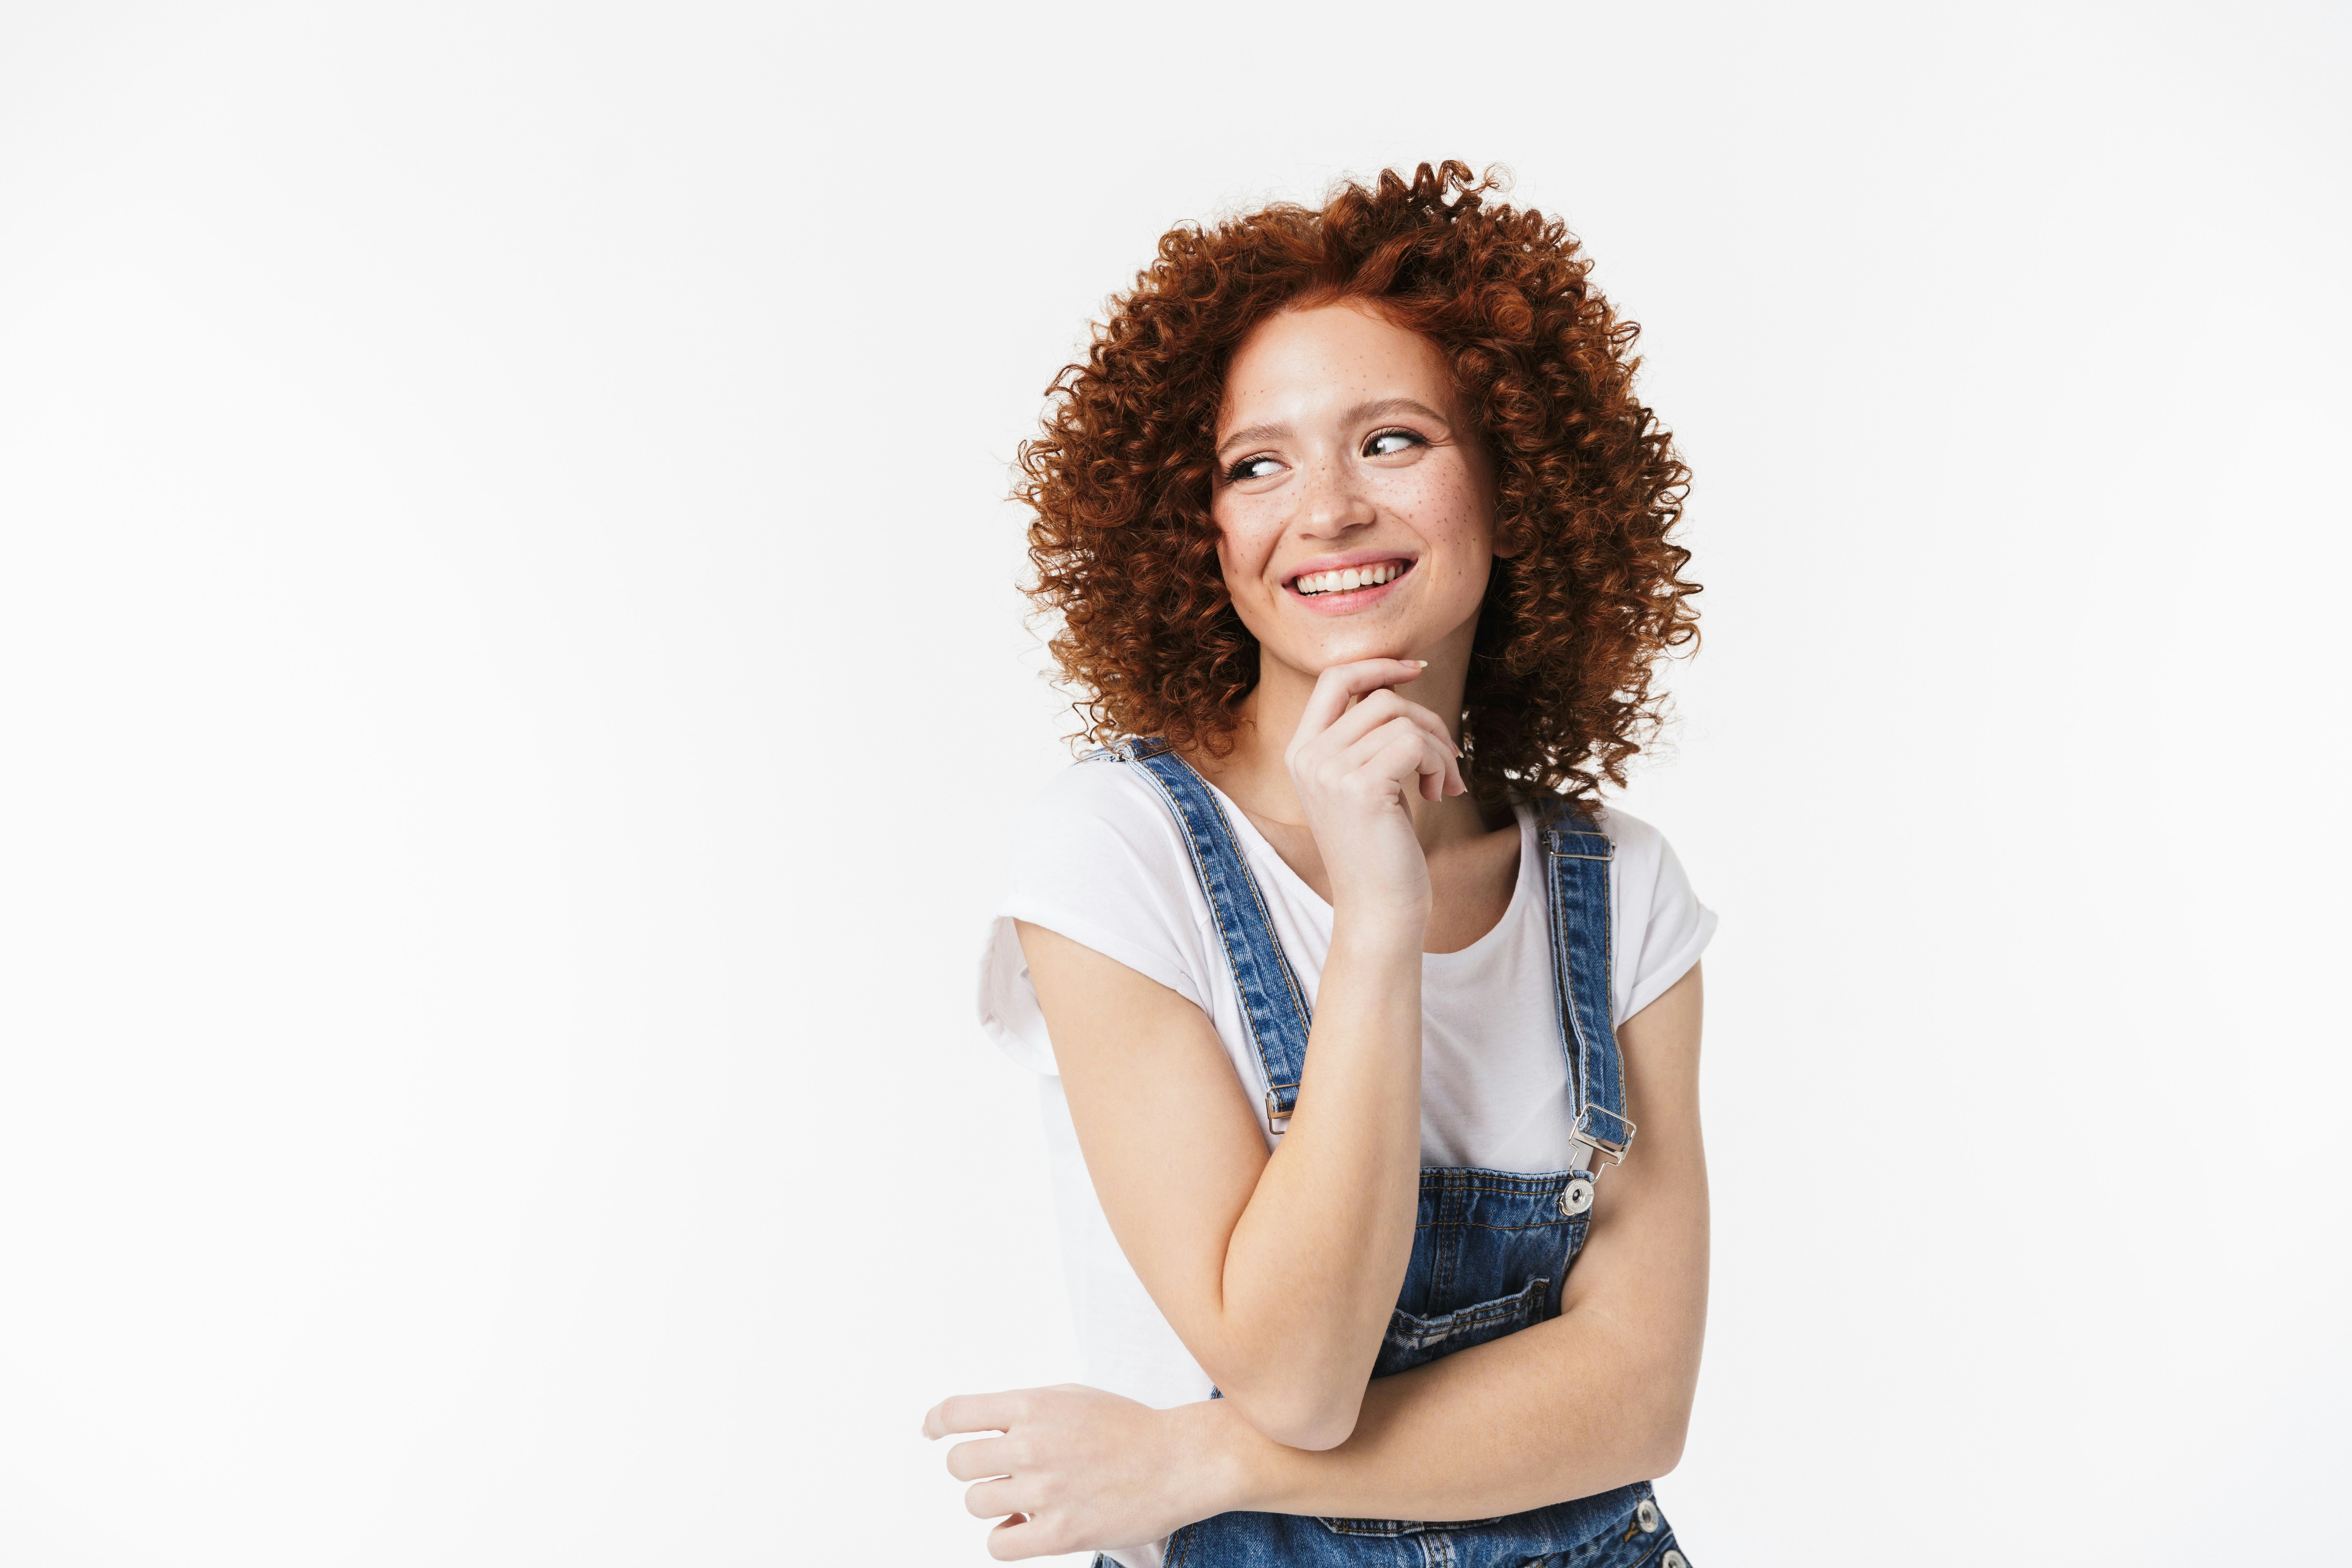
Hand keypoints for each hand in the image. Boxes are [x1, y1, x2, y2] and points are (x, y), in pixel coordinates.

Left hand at [923, 1385, 1240, 1559]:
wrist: (1180, 1461)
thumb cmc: (1127, 1427)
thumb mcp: (1071, 1397)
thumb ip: (1023, 1409)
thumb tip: (975, 1428)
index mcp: (1033, 1406)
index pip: (955, 1412)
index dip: (935, 1422)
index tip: (932, 1432)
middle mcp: (1032, 1446)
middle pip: (958, 1463)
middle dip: (973, 1467)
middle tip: (1000, 1471)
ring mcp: (1045, 1492)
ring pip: (975, 1503)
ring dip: (993, 1501)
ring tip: (1026, 1496)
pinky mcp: (1059, 1534)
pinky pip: (997, 1544)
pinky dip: (1005, 1536)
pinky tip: (1027, 1524)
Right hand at [1283, 659, 1465, 918]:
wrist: (1379, 909)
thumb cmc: (1381, 848)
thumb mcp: (1365, 781)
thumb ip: (1368, 735)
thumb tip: (1400, 684)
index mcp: (1301, 750)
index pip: (1334, 677)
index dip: (1378, 664)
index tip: (1417, 669)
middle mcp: (1307, 756)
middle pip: (1378, 695)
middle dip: (1425, 717)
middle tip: (1446, 756)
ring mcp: (1328, 771)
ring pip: (1402, 718)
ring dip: (1438, 748)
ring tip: (1444, 783)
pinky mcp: (1359, 788)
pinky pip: (1415, 744)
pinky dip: (1440, 764)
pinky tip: (1439, 794)